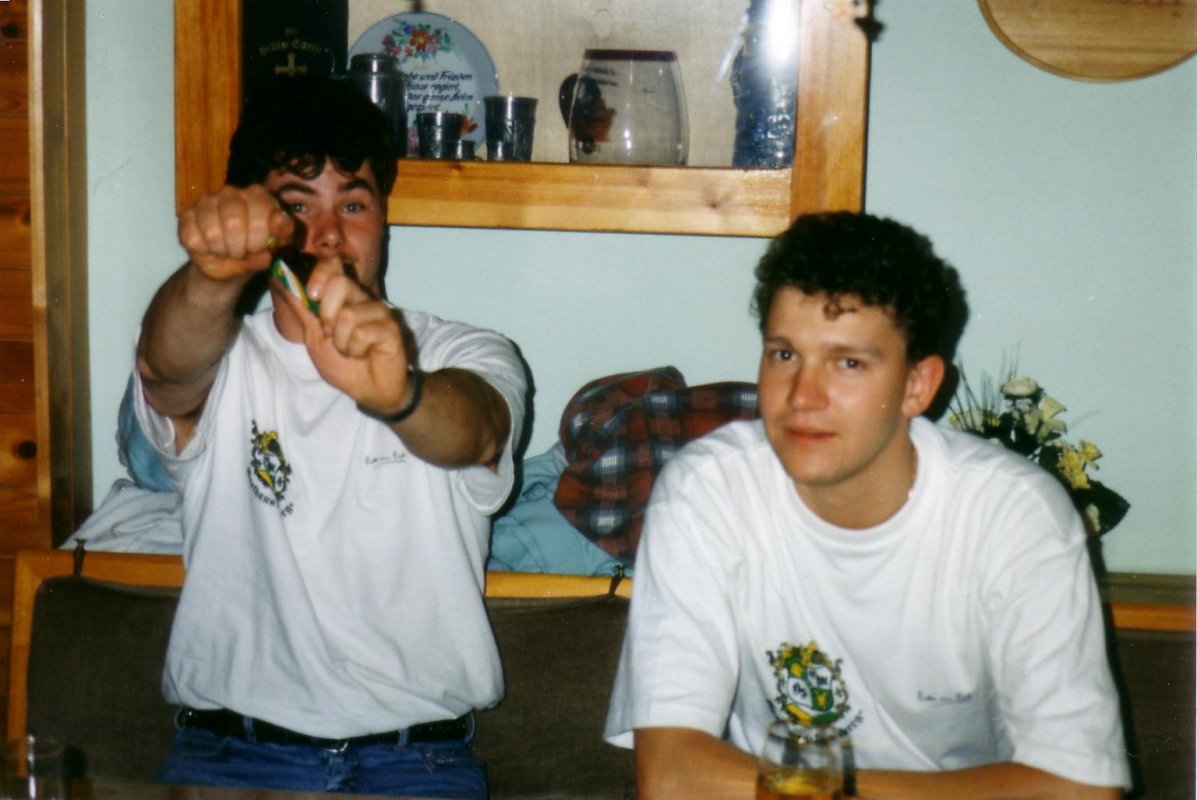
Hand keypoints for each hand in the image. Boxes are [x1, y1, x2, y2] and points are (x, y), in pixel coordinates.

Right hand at [178, 184, 294, 281]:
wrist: (229, 266)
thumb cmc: (255, 252)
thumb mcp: (277, 245)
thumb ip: (283, 232)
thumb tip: (280, 220)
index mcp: (257, 195)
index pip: (260, 210)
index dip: (260, 237)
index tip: (259, 248)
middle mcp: (231, 192)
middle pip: (234, 222)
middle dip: (240, 247)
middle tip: (242, 252)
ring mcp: (206, 202)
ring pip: (212, 232)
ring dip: (223, 250)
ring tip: (228, 251)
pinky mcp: (186, 217)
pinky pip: (194, 239)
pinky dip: (205, 251)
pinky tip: (211, 248)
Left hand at [278, 255, 414, 413]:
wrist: (368, 390)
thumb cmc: (344, 364)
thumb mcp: (314, 337)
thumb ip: (302, 310)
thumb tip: (283, 282)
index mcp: (344, 297)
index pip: (333, 265)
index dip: (320, 274)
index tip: (312, 295)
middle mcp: (363, 299)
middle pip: (340, 282)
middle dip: (327, 314)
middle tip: (331, 334)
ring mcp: (379, 312)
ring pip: (348, 314)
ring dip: (342, 341)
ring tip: (350, 350)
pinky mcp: (391, 328)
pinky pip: (363, 332)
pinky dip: (356, 349)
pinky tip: (364, 354)